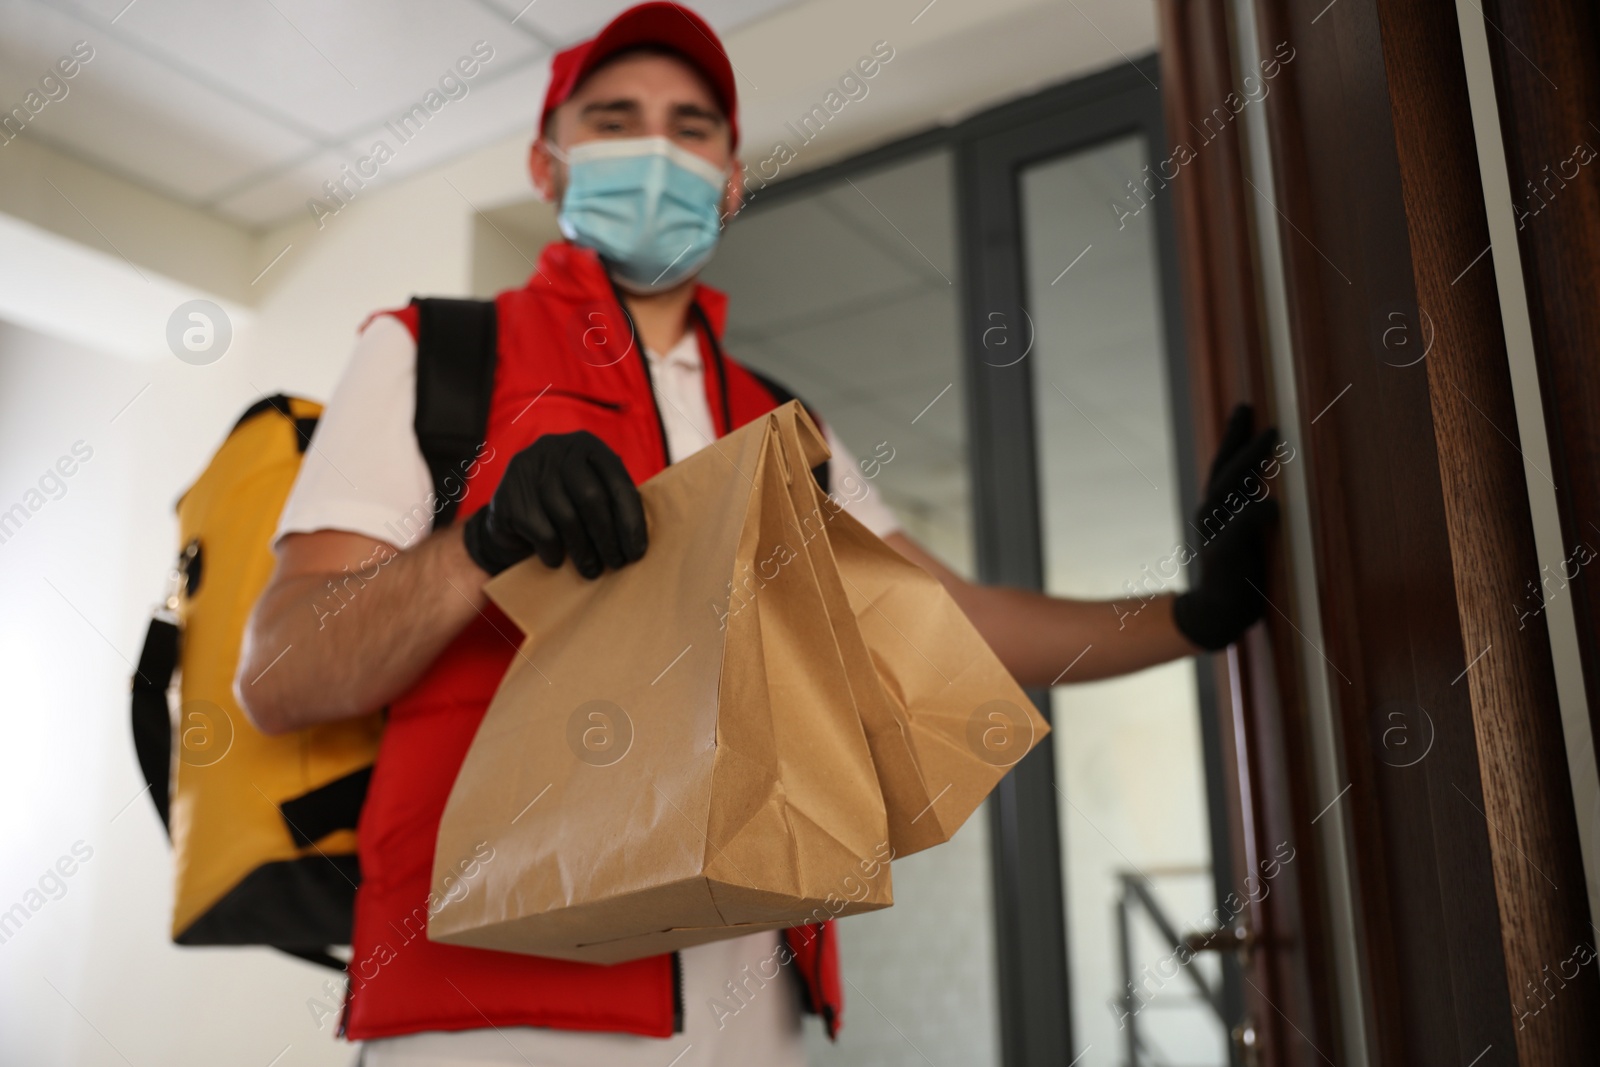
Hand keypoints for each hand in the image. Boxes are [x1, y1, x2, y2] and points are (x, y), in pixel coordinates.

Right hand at [462, 431, 647, 578]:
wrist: (508, 518)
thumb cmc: (562, 507)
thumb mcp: (590, 493)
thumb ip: (613, 501)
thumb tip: (639, 539)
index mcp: (585, 445)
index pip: (617, 482)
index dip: (631, 520)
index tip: (637, 552)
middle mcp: (555, 448)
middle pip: (591, 497)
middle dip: (608, 536)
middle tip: (616, 563)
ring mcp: (527, 469)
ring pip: (566, 517)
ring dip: (583, 550)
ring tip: (592, 570)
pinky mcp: (506, 495)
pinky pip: (541, 532)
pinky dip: (554, 552)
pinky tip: (557, 561)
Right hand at [1173, 405, 1280, 649]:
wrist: (1215, 615)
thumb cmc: (1238, 576)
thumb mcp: (1243, 538)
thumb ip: (1252, 513)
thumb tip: (1275, 489)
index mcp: (1216, 509)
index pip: (1224, 465)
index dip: (1234, 436)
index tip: (1246, 408)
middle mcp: (1211, 515)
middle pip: (1225, 468)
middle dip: (1240, 437)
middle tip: (1253, 409)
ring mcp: (1215, 533)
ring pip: (1230, 488)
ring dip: (1250, 460)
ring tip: (1270, 437)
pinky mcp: (1225, 554)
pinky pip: (1241, 527)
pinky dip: (1256, 513)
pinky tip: (1273, 504)